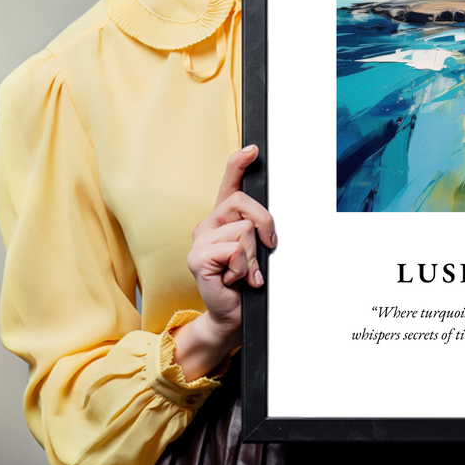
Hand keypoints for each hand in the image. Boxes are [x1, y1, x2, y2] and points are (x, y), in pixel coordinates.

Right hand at [172, 145, 276, 379]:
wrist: (232, 314)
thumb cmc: (246, 281)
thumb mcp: (257, 249)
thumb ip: (258, 229)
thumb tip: (268, 222)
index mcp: (223, 218)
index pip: (229, 183)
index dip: (239, 163)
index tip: (253, 149)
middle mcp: (208, 224)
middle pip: (244, 203)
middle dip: (265, 225)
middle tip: (266, 249)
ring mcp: (199, 240)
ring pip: (243, 230)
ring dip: (253, 256)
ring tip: (244, 272)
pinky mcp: (197, 258)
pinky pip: (234, 250)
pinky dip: (243, 268)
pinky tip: (234, 279)